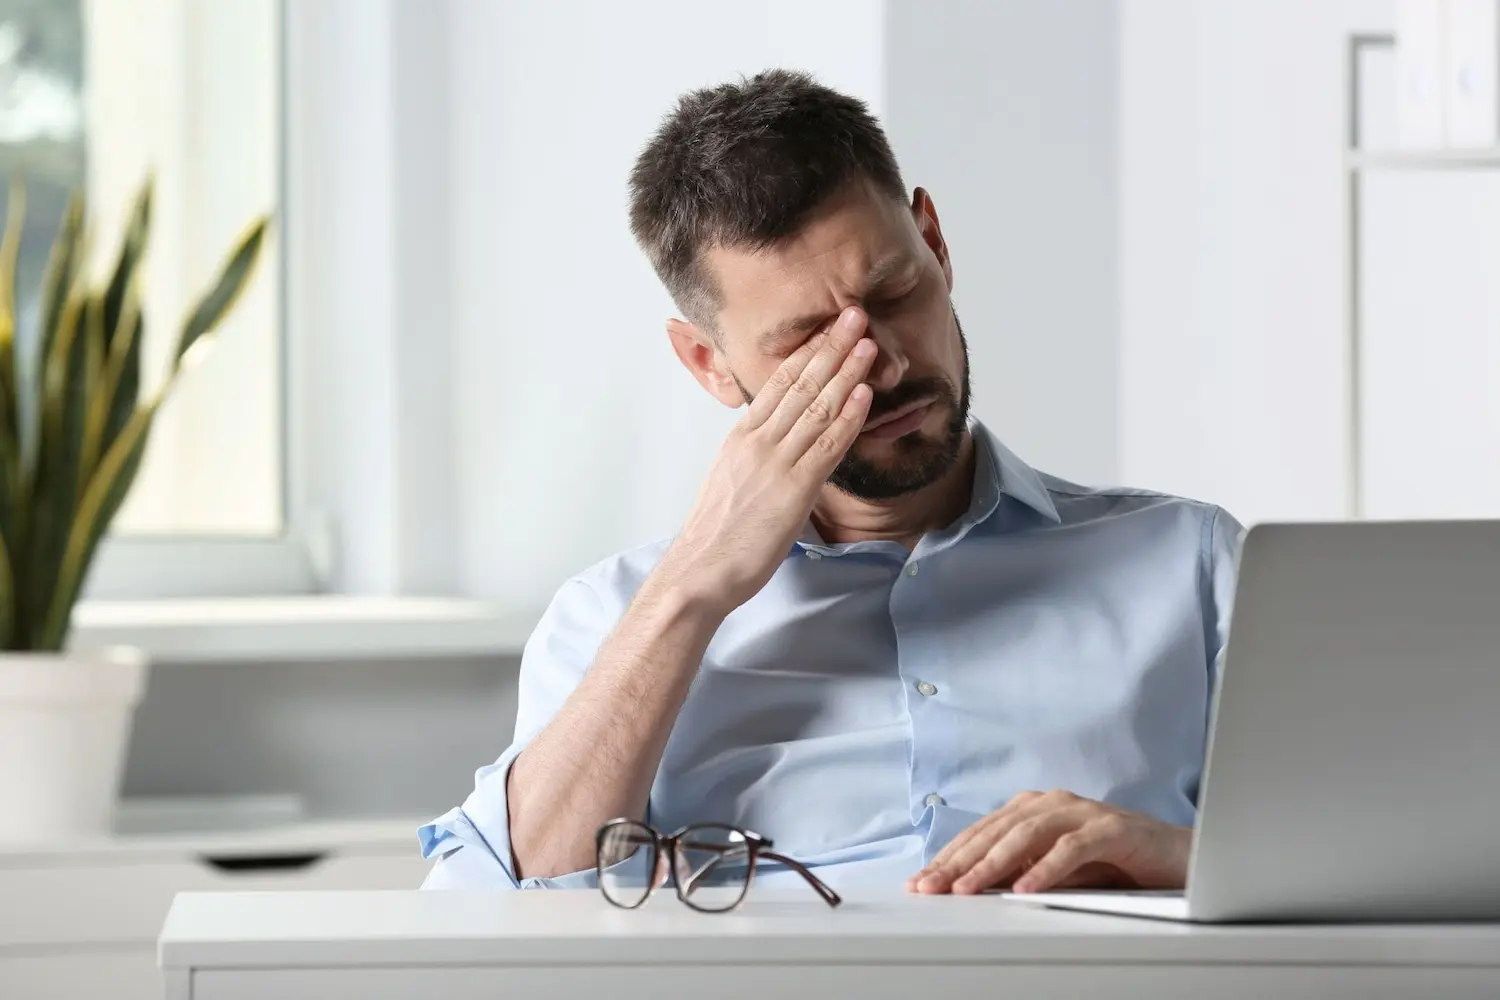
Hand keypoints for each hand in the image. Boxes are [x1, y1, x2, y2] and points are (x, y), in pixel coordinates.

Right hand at [657, 307, 874, 613]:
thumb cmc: (715, 534)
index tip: (828, 327)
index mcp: (741, 437)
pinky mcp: (794, 490)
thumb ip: (757, 457)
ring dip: (846, 372)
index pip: (778, 382)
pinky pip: (826, 446)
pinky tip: (864, 395)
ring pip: (816, 407)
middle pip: (800, 384)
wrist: (700, 570)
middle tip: (855, 314)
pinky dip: (848, 418)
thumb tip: (782, 446)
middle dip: (831, 347)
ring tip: (869, 343)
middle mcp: (757, 442)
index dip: (807, 351)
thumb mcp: (732, 480)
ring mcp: (776, 463)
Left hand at [906, 790, 1191, 894]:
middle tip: (930, 887)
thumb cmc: (1112, 863)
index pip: (981, 833)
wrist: (1175, 857)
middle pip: (995, 831)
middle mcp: (1052, 804)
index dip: (949, 857)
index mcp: (1033, 809)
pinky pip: (1072, 847)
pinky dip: (1047, 868)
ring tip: (967, 888)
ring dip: (993, 863)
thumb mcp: (1054, 872)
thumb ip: (1019, 874)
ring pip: (1026, 834)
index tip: (920, 882)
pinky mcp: (1112, 827)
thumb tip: (971, 888)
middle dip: (958, 861)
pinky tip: (1025, 889)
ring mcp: (1081, 811)